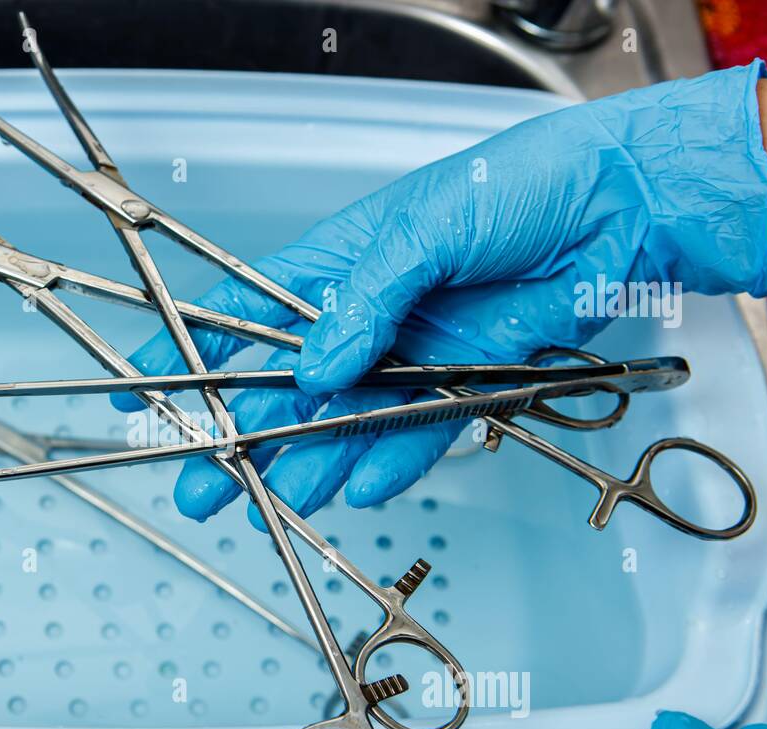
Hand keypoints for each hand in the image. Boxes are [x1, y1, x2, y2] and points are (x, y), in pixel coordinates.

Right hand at [114, 61, 766, 527]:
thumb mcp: (426, 227)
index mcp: (339, 264)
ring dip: (306, 463)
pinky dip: (385, 462)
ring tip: (269, 505)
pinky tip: (352, 490)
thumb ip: (367, 300)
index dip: (195, 350)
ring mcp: (411, 356)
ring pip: (345, 422)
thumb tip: (319, 366)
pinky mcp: (462, 386)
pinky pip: (415, 434)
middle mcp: (365, 317)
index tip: (147, 389)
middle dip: (242, 435)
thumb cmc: (517, 186)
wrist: (620, 208)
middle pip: (287, 385)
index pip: (248, 312)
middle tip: (204, 484)